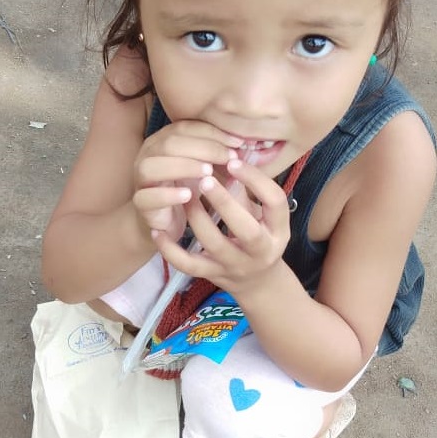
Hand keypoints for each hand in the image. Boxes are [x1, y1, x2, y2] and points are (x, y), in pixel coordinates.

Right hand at [132, 121, 241, 237]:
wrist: (166, 221)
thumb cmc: (188, 188)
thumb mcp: (206, 168)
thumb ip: (219, 155)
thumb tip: (242, 145)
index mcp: (163, 140)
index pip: (186, 127)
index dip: (213, 133)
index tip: (238, 143)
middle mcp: (148, 155)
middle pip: (170, 143)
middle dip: (203, 148)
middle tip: (229, 159)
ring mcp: (140, 178)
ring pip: (153, 166)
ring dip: (183, 166)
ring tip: (208, 173)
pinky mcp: (140, 203)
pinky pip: (146, 196)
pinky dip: (167, 195)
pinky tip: (188, 195)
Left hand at [151, 159, 290, 293]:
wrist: (259, 283)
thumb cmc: (261, 236)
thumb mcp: (264, 215)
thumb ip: (247, 191)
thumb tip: (227, 155)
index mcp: (278, 230)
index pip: (275, 201)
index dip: (256, 179)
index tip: (233, 160)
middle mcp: (261, 251)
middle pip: (246, 230)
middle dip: (225, 202)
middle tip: (205, 179)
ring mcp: (235, 266)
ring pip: (213, 244)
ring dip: (197, 217)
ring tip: (185, 196)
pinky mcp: (213, 275)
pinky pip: (188, 265)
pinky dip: (170, 249)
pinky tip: (158, 230)